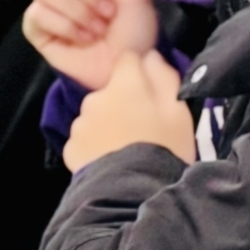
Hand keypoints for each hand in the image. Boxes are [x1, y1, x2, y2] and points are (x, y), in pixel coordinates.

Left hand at [63, 51, 195, 172]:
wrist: (133, 193)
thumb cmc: (165, 148)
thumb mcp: (178, 113)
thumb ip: (164, 78)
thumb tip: (151, 56)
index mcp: (124, 85)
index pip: (128, 60)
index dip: (141, 71)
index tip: (151, 89)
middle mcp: (95, 98)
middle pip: (111, 91)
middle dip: (124, 103)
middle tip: (144, 128)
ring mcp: (80, 124)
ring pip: (96, 116)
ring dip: (108, 125)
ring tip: (126, 149)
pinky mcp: (70, 148)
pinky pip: (85, 140)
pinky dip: (95, 146)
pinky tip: (111, 161)